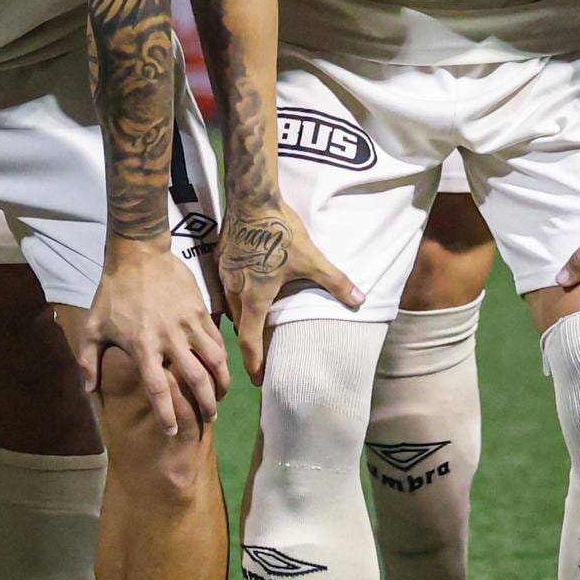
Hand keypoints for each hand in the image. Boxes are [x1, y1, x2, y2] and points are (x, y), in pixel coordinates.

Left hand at [87, 234, 228, 433]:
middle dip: (205, 404)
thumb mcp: (93, 326)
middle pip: (194, 379)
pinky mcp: (200, 311)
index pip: (157, 388)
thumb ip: (88, 359)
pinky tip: (223, 368)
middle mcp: (169, 339)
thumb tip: (88, 389)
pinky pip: (217, 340)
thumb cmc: (113, 293)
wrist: (138, 255)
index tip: (173, 431)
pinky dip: (223, 358)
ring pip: (214, 360)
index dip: (166, 413)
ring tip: (222, 397)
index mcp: (142, 346)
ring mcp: (188, 324)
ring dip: (221, 383)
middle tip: (209, 419)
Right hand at [210, 196, 354, 382]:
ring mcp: (224, 274)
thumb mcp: (312, 259)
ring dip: (241, 318)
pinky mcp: (220, 258)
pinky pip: (226, 287)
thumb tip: (360, 300)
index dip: (253, 363)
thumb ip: (334, 282)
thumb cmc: (281, 233)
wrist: (252, 199)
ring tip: (253, 326)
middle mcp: (234, 291)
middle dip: (248, 342)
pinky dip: (235, 296)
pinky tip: (245, 292)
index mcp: (253, 298)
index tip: (257, 380)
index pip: (249, 340)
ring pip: (230, 306)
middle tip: (259, 356)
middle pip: (239, 325)